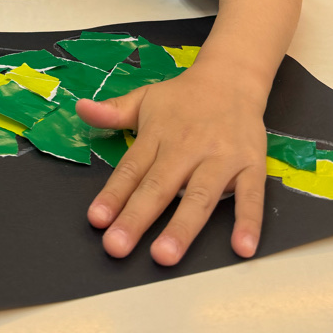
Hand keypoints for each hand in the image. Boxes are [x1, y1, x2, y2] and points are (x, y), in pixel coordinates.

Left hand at [76, 61, 267, 263]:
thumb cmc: (184, 97)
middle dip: (137, 217)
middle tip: (117, 246)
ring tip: (164, 255)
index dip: (113, 194)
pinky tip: (242, 248)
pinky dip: (249, 221)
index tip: (97, 220)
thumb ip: (113, 111)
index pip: (131, 169)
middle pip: (159, 186)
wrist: (233, 77)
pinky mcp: (251, 164)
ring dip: (182, 227)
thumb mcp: (145, 98)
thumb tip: (80, 109)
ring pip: (200, 196)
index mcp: (158, 134)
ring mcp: (221, 157)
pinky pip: (252, 195)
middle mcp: (188, 147)